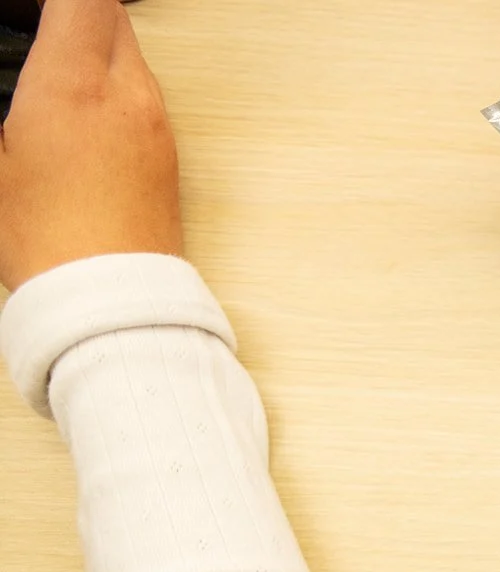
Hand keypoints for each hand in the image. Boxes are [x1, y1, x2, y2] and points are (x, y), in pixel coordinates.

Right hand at [0, 0, 179, 290]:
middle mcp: (128, 94)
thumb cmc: (48, 239)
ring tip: (57, 75)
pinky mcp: (171, 152)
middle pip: (113, 18)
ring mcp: (158, 123)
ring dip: (98, 50)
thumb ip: (1, 108)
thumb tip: (16, 92)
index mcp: (74, 84)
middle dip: (77, 14)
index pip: (83, 1)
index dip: (60, 0)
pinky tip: (83, 115)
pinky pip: (145, 96)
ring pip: (133, 56)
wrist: (113, 300)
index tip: (36, 11)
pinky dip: (116, 88)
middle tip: (41, 35)